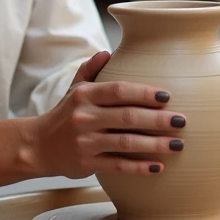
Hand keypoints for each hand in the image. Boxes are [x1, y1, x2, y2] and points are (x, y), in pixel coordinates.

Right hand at [32, 51, 186, 178]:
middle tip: (182, 121)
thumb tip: (107, 52)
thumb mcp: (74, 89)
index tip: (167, 96)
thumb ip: (91, 70)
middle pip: (127, 117)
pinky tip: (158, 166)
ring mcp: (85, 142)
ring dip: (155, 144)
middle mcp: (84, 117)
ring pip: (126, 143)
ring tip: (178, 144)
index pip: (118, 90)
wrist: (38, 146)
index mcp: (84, 95)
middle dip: (158, 119)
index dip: (144, 92)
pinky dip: (139, 167)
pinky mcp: (87, 164)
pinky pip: (118, 166)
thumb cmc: (65, 114)